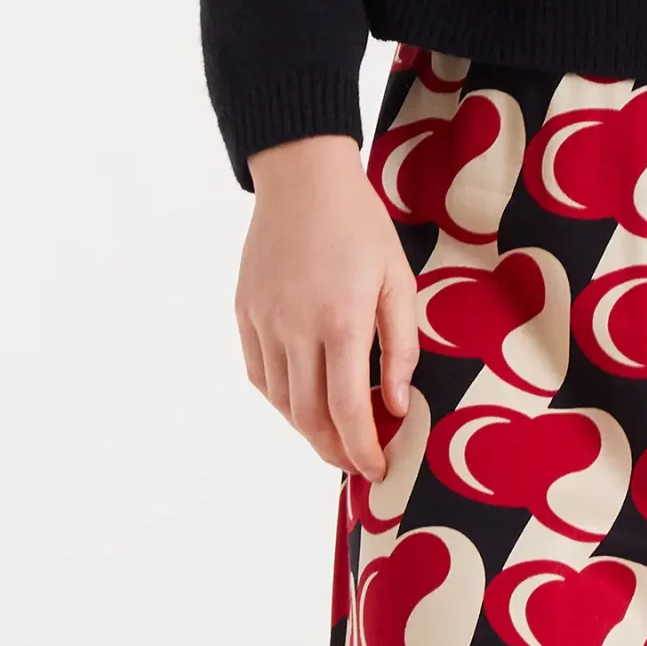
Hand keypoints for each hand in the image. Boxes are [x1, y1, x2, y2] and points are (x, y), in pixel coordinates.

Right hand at [236, 135, 420, 480]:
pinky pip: (260, 375)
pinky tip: (303, 399)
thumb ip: (401, 346)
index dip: (363, 449)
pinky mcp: (245, 314)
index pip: (348, 410)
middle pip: (310, 417)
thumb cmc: (360, 224)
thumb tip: (396, 405)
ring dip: (309, 429)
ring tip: (336, 434)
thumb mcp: (397, 279)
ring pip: (282, 402)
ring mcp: (264, 322)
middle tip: (360, 461)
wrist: (302, 178)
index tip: (379, 468)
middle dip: (336, 450)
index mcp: (341, 321)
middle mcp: (296, 329)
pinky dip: (282, 399)